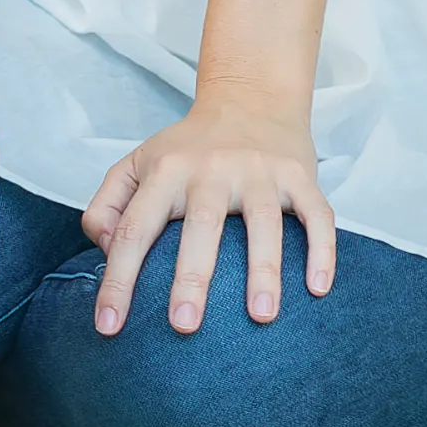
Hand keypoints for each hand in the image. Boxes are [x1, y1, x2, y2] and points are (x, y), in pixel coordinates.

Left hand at [85, 97, 335, 334]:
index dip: (118, 280)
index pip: (135, 230)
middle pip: (200, 226)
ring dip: (264, 271)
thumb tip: (106, 251)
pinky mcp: (299, 175)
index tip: (108, 326)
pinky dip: (321, 250)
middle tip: (183, 326)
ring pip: (264, 223)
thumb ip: (108, 206)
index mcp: (165, 171)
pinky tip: (319, 288)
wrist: (250, 100)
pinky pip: (315, 214)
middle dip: (191, 278)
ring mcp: (259, 171)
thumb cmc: (186, 148)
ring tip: (261, 317)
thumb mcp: (136, 164)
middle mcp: (211, 169)